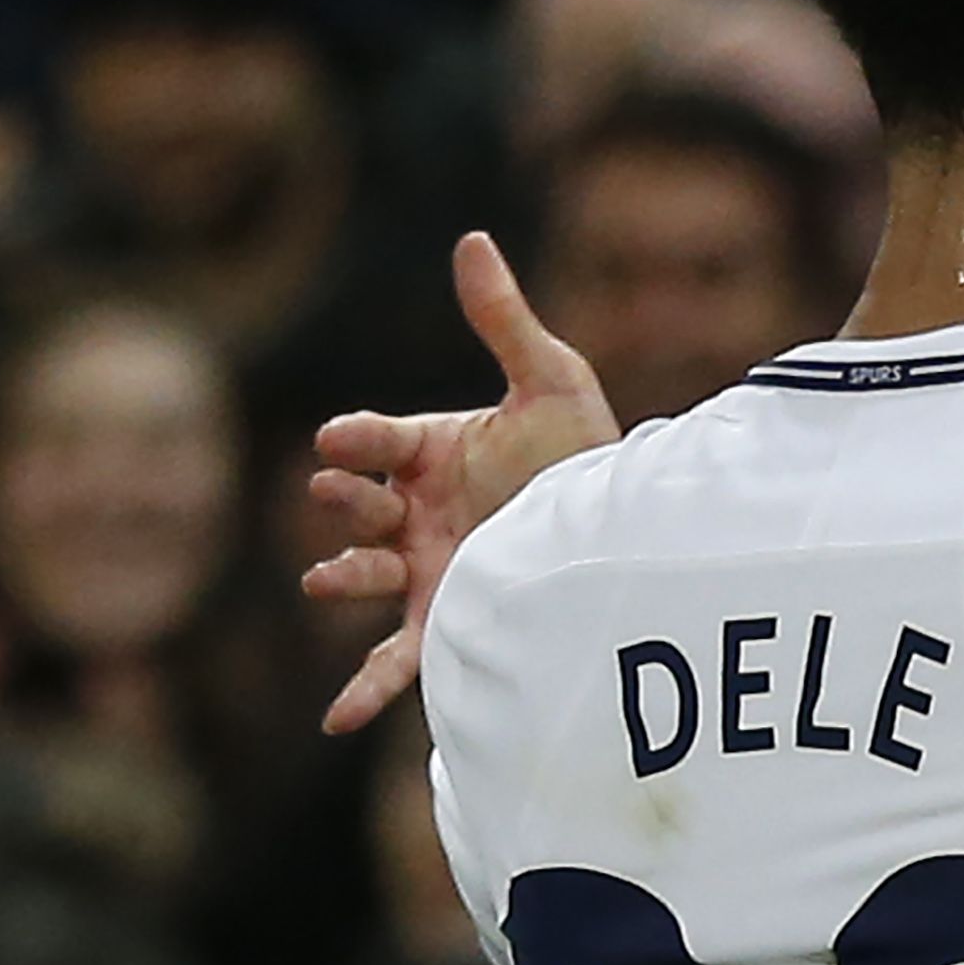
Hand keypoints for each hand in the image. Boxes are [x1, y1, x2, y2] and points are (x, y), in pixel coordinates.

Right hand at [302, 233, 617, 733]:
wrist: (635, 529)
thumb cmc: (586, 452)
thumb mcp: (550, 382)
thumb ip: (505, 320)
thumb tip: (472, 241)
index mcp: (428, 451)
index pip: (374, 439)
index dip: (358, 438)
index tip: (343, 439)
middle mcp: (416, 513)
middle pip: (356, 506)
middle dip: (344, 501)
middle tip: (343, 495)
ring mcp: (426, 570)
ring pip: (360, 575)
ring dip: (340, 574)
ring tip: (328, 579)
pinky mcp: (448, 625)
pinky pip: (396, 664)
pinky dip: (365, 693)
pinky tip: (336, 723)